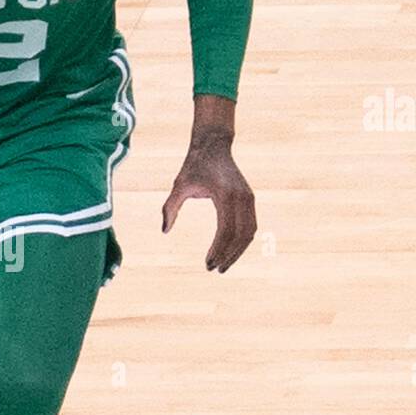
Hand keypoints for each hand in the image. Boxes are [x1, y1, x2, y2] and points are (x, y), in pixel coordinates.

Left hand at [162, 129, 256, 272]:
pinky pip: (250, 225)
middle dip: (228, 256)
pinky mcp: (250, 199)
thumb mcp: (179, 185)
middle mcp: (241, 198)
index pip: (225, 231)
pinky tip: (231, 251)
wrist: (214, 145)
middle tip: (215, 269)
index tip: (208, 263)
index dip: (218, 250)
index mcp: (225, 195)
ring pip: (249, 232)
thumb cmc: (194, 165)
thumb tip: (165, 231)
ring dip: (238, 251)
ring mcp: (248, 198)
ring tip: (223, 265)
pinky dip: (242, 241)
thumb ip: (170, 208)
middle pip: (240, 236)